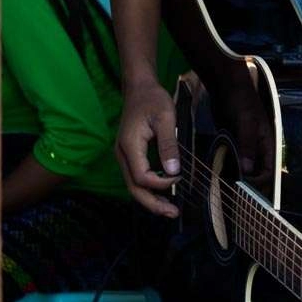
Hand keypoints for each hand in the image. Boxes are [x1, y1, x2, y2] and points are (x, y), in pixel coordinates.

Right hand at [114, 78, 180, 216]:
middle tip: (173, 213)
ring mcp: (124, 156)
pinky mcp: (129, 155)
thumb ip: (168, 145)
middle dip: (153, 204)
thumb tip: (174, 171)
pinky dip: (149, 188)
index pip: (141, 177)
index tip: (179, 177)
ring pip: (133, 185)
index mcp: (129, 146)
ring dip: (151, 199)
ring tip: (170, 209)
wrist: (139, 88)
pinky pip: (136, 177)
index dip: (161, 183)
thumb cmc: (152, 99)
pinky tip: (163, 193)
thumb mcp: (166, 118)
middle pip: (133, 188)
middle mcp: (122, 154)